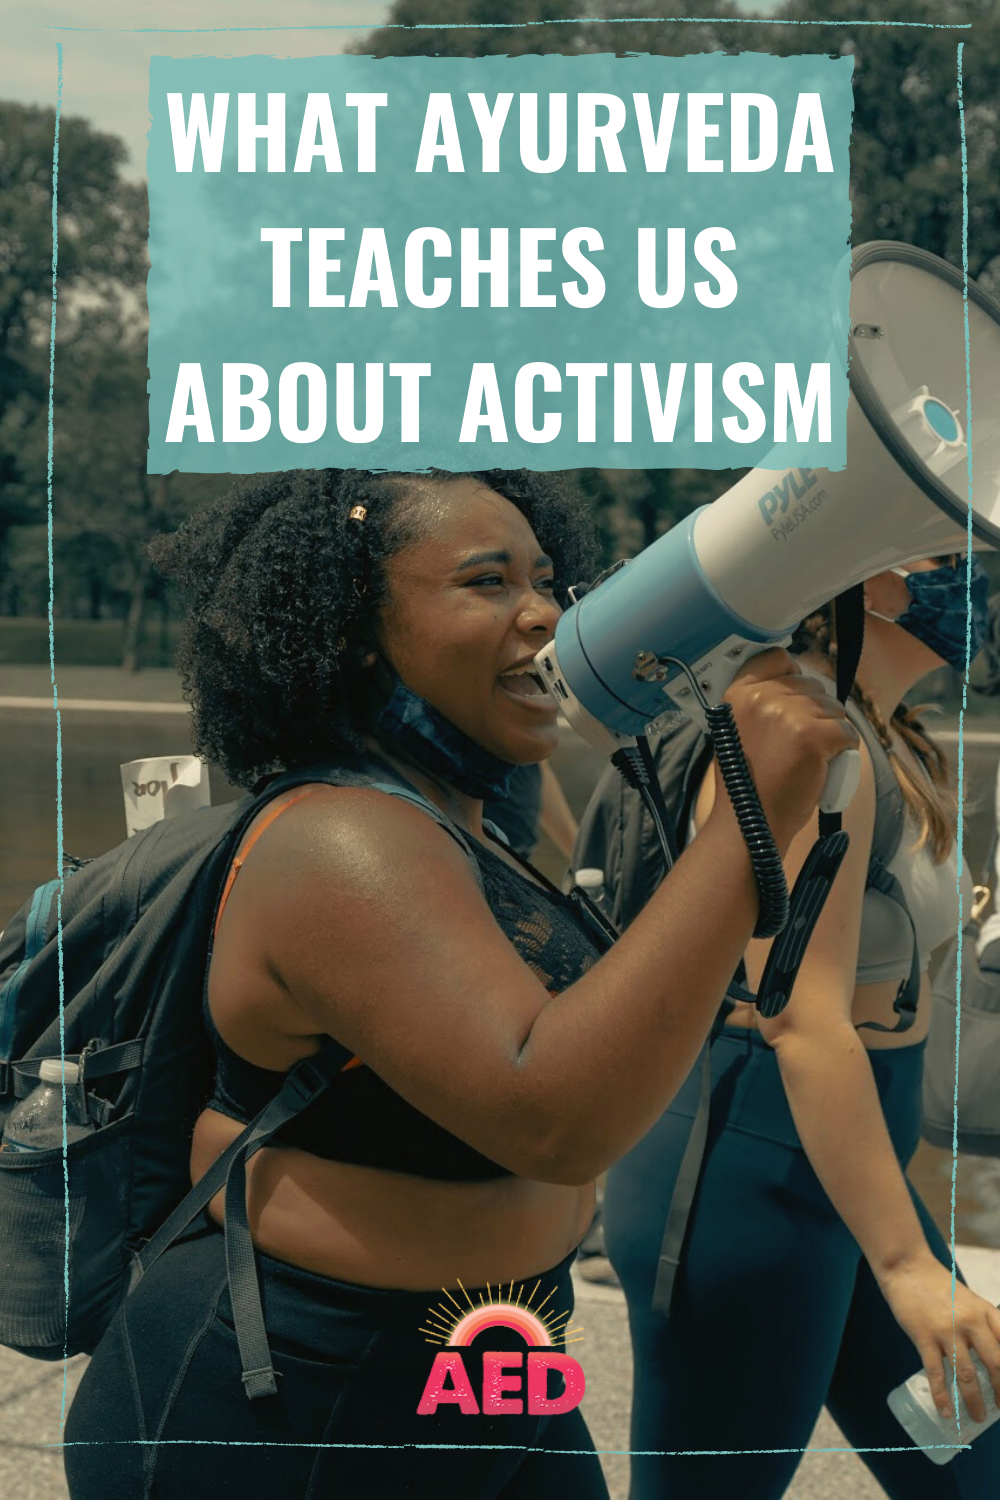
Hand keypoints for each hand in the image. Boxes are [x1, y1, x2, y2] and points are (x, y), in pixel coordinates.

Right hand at [716, 649, 859, 851]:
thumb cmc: (746, 786)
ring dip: (831, 731)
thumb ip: (757, 705)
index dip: (792, 677)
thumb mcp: (736, 732)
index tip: (793, 700)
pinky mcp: (814, 736)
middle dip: (815, 711)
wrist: (749, 824)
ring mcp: (788, 715)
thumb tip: (794, 684)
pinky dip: (845, 750)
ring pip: (833, 709)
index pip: (777, 658)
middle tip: (800, 744)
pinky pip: (848, 733)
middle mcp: (761, 698)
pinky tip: (827, 765)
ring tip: (810, 758)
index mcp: (738, 694)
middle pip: (812, 686)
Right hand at [880, 1255, 999, 1422]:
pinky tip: (946, 1413)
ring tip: (978, 1418)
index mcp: (986, 1312)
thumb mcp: (971, 1302)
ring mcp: (947, 1329)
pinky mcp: (924, 1336)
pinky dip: (942, 1397)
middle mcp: (971, 1321)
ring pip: (967, 1375)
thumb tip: (994, 1363)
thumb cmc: (940, 1288)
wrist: (907, 1267)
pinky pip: (936, 1373)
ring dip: (975, 1402)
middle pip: (996, 1365)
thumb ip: (983, 1328)